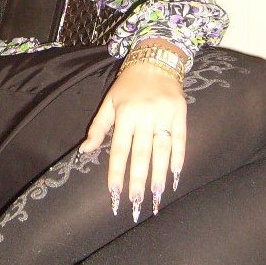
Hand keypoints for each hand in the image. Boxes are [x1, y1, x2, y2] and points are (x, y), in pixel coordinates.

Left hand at [79, 61, 185, 218]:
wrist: (155, 61)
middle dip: (138, 180)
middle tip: (136, 203)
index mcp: (125, 114)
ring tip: (156, 196)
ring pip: (161, 150)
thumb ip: (98, 127)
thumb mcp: (109, 102)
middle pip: (141, 154)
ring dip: (159, 175)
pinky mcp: (180, 113)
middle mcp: (144, 115)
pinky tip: (175, 175)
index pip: (119, 149)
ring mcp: (164, 114)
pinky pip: (180, 138)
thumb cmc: (128, 85)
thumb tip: (85, 150)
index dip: (116, 172)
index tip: (114, 193)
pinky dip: (179, 157)